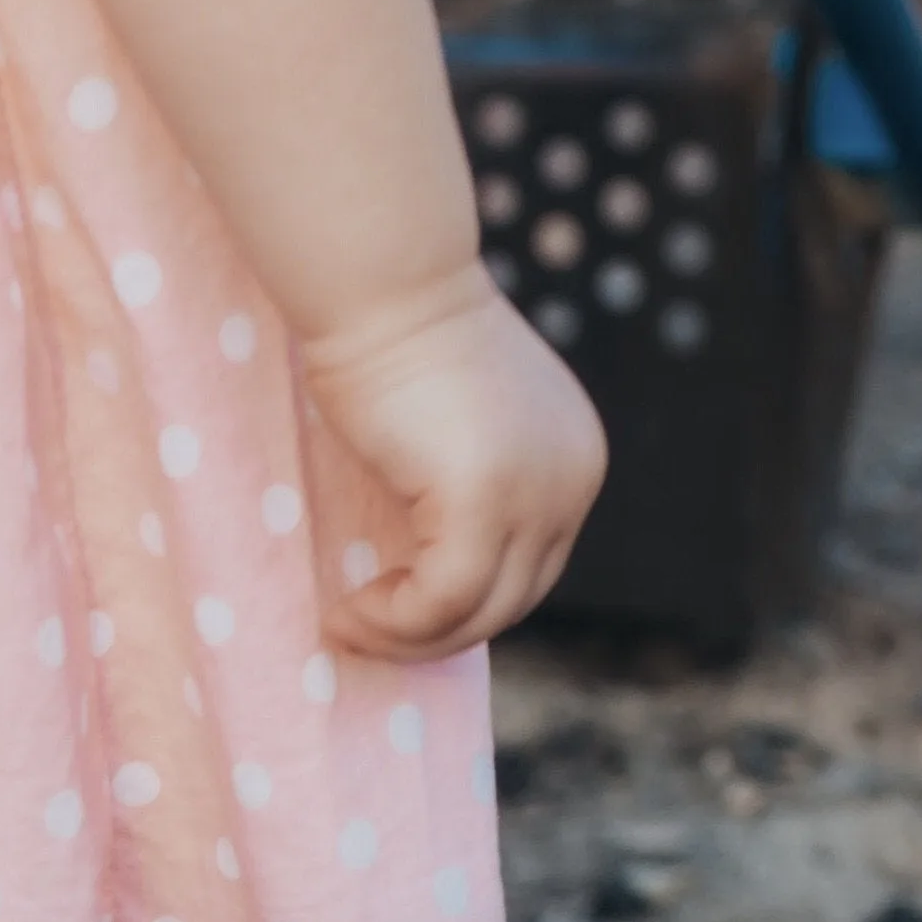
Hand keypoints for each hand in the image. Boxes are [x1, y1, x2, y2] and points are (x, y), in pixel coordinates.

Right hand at [301, 262, 607, 664]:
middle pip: (511, 602)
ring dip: (406, 635)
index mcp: (575, 463)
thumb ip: (466, 493)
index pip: (529, 572)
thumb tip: (426, 573)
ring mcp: (537, 494)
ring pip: (479, 613)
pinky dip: (392, 620)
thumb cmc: (395, 342)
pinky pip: (442, 600)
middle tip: (360, 631)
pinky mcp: (487, 502)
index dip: (460, 606)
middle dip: (432, 633)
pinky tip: (346, 610)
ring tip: (346, 624)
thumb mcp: (456, 432)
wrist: (386, 286)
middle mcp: (572, 481)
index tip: (389, 607)